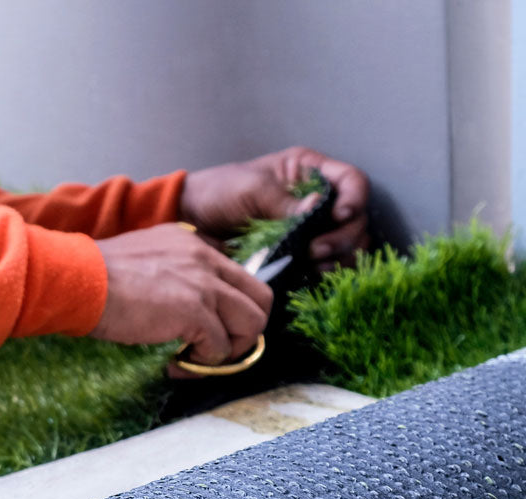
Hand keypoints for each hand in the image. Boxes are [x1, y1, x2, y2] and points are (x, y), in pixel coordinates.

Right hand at [93, 222, 271, 377]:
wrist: (78, 279)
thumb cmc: (93, 276)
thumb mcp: (140, 260)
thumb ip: (167, 274)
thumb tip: (173, 310)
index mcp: (193, 242)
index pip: (237, 275)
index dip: (229, 308)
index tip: (205, 327)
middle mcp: (206, 257)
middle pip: (260, 297)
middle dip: (245, 331)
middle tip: (215, 349)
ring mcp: (204, 284)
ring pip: (252, 323)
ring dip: (230, 350)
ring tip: (198, 360)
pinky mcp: (195, 311)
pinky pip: (220, 348)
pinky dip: (202, 364)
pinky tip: (175, 364)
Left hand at [180, 146, 369, 267]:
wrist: (193, 221)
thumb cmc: (220, 192)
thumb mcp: (252, 188)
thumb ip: (284, 201)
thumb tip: (317, 209)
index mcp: (309, 173)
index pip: (352, 182)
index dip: (354, 199)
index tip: (339, 216)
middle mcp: (317, 201)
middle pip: (355, 220)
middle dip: (343, 237)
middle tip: (315, 251)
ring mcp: (309, 231)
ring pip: (346, 246)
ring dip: (338, 258)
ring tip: (314, 264)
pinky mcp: (298, 256)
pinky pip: (324, 266)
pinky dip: (324, 272)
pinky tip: (311, 275)